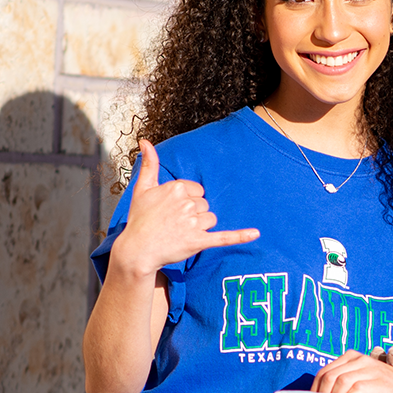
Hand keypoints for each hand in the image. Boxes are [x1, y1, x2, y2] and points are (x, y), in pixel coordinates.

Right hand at [111, 139, 257, 276]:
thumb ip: (149, 164)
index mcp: (176, 188)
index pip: (197, 190)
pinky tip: (255, 233)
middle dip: (193, 214)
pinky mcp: (199, 241)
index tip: (172, 209)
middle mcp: (187, 203)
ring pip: (210, 219)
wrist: (137, 250)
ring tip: (180, 232)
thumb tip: (145, 141)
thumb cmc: (140, 220)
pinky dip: (241, 236)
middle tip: (174, 223)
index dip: (187, 201)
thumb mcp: (142, 188)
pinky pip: (224, 236)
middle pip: (204, 204)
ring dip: (200, 227)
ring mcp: (193, 223)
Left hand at [311, 350, 392, 392]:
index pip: (324, 372)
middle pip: (329, 376)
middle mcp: (359, 359)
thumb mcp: (362, 379)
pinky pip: (353, 390)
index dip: (315, 389)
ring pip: (339, 382)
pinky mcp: (376, 380)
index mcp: (352, 357)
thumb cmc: (383, 389)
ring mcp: (369, 368)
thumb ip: (343, 383)